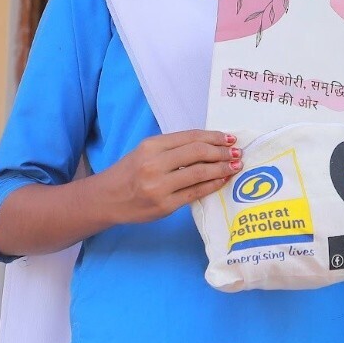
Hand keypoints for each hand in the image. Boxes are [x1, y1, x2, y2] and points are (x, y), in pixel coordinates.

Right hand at [101, 130, 239, 224]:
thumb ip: (172, 147)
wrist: (107, 198)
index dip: (213, 137)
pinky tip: (222, 180)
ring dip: (222, 168)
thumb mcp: (145, 151)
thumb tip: (208, 144)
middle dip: (221, 152)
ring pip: (199, 173)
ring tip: (235, 166)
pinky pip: (195, 193)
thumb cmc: (129, 172)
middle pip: (198, 153)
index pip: (190, 137)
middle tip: (237, 152)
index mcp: (151, 146)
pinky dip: (212, 185)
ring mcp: (159, 186)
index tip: (229, 138)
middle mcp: (154, 164)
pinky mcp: (164, 206)